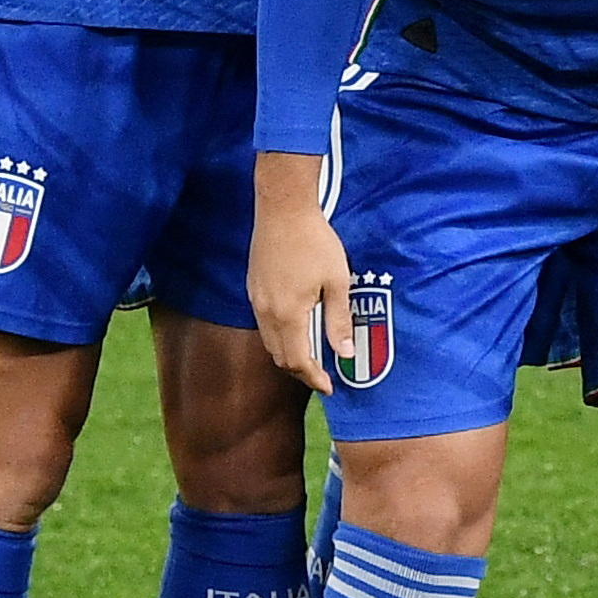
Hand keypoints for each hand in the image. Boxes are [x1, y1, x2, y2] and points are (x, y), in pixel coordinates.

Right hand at [248, 155, 354, 394]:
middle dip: (301, 370)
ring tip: (313, 356)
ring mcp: (255, 300)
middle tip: (323, 375)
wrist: (283, 210)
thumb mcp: (337, 282)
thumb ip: (339, 320)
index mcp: (288, 314)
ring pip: (270, 341)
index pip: (297, 360)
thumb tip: (345, 353)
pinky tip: (298, 330)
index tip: (330, 387)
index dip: (313, 377)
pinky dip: (280, 337)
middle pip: (280, 356)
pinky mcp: (253, 288)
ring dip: (290, 354)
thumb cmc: (316, 243)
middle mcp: (266, 312)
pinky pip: (264, 325)